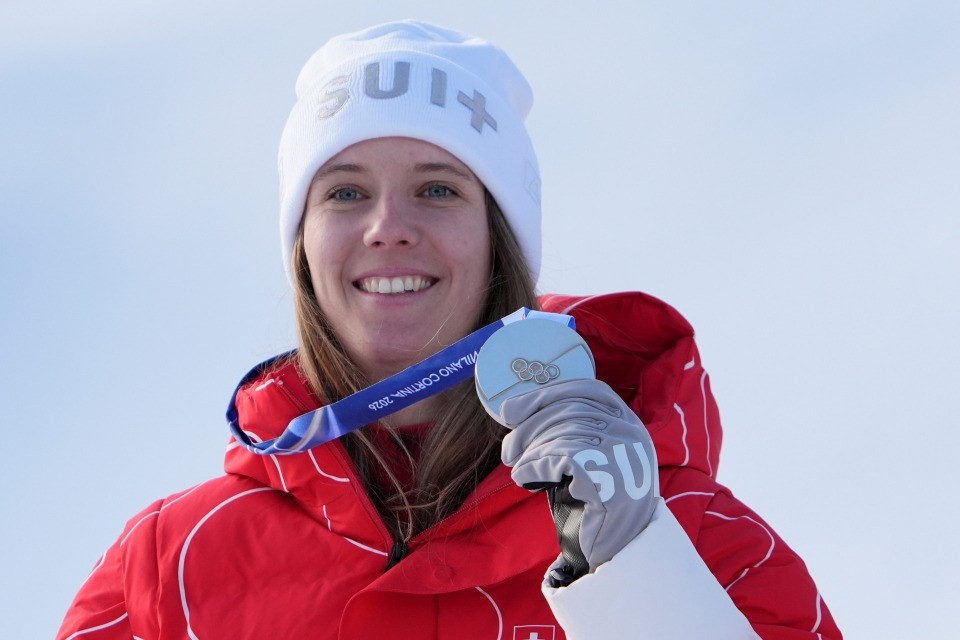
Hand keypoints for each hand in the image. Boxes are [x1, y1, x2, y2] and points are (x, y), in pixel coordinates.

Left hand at [498, 378, 658, 583]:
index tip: (512, 410)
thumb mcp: (589, 457)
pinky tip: (525, 478)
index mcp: (630, 424)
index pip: (590, 390)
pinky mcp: (610, 480)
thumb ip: (567, 430)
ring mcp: (626, 456)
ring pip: (563, 434)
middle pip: (570, 411)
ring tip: (518, 466)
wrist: (615, 551)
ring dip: (531, 450)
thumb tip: (511, 409)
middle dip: (530, 427)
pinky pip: (561, 458)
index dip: (547, 395)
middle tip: (508, 448)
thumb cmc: (593, 502)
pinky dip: (534, 465)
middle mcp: (633, 435)